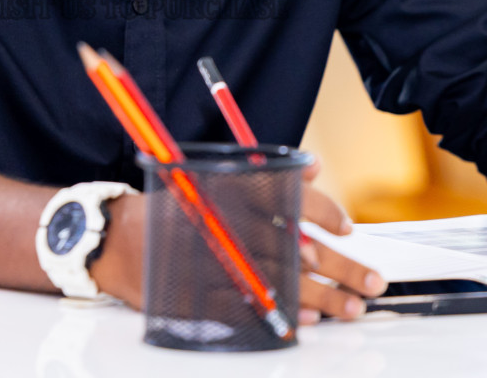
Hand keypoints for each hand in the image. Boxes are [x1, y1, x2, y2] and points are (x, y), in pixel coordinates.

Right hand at [90, 162, 387, 325]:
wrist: (114, 238)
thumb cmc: (170, 208)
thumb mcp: (213, 179)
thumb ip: (265, 175)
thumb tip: (314, 168)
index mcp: (232, 193)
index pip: (291, 199)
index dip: (326, 214)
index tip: (348, 230)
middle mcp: (229, 228)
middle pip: (299, 250)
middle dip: (342, 269)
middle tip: (372, 281)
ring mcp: (218, 265)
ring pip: (283, 284)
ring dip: (324, 298)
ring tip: (352, 308)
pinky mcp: (206, 296)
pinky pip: (255, 309)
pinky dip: (285, 314)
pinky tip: (308, 320)